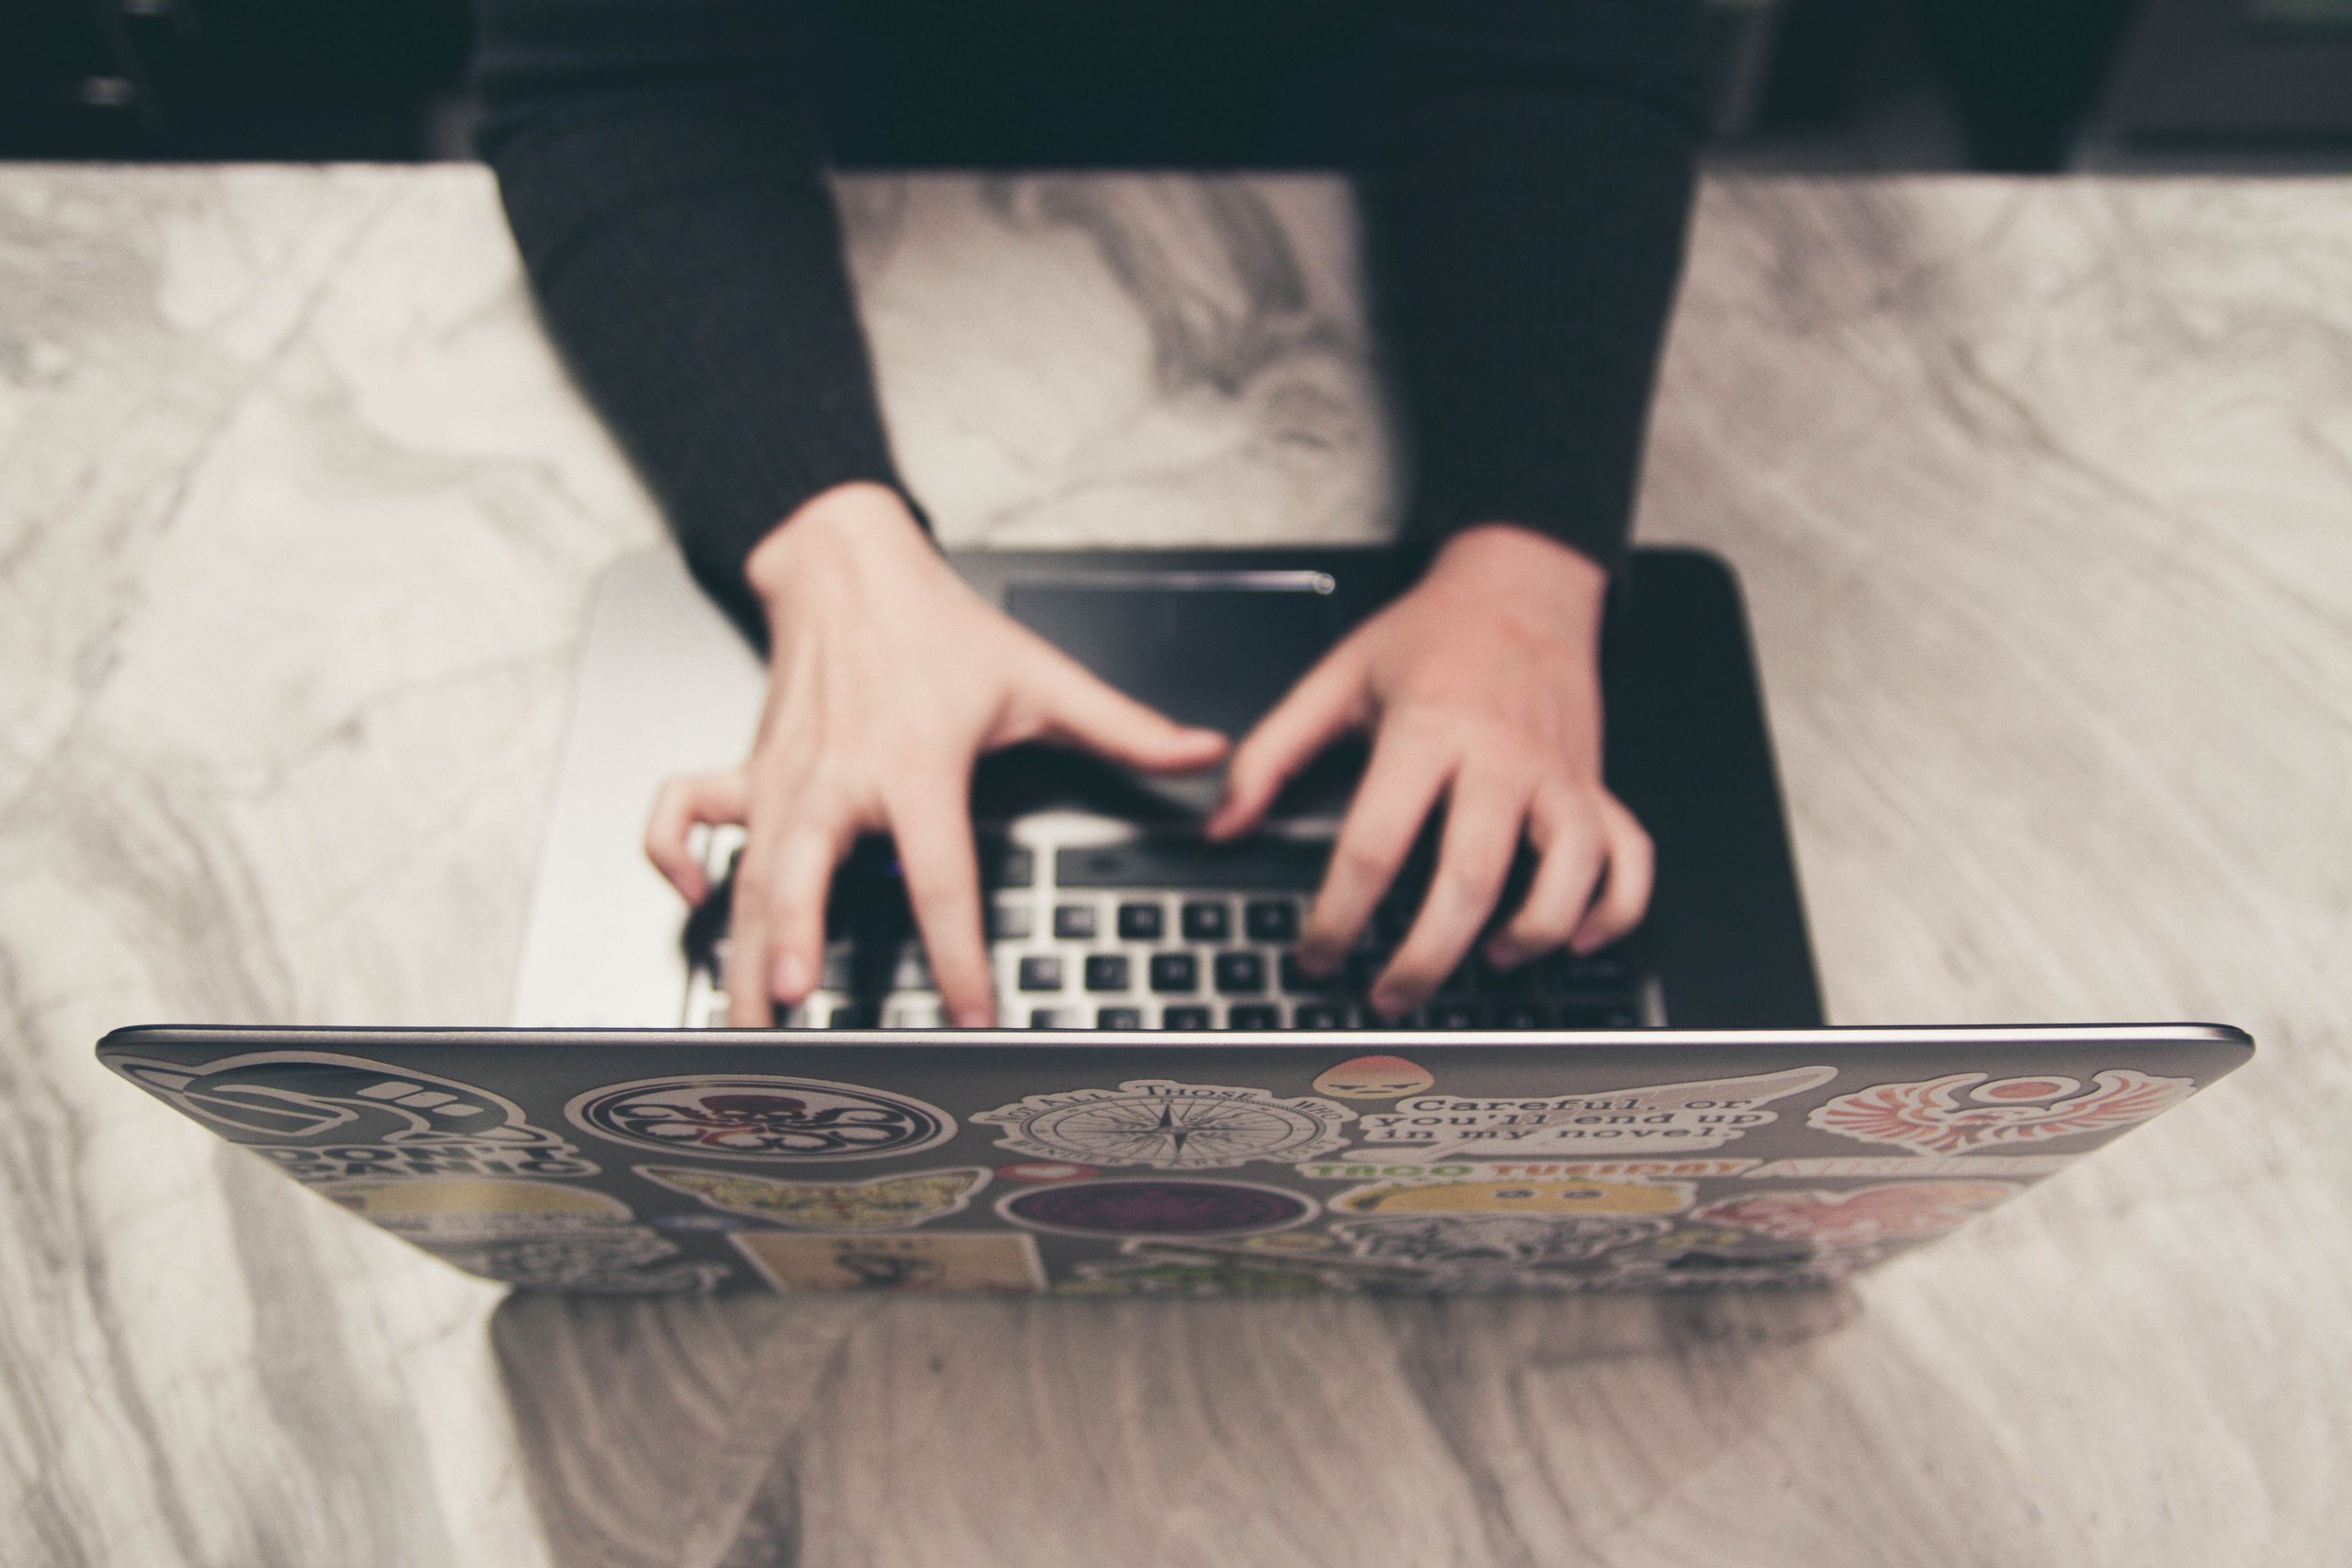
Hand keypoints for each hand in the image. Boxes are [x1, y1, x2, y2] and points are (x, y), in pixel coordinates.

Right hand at [645, 483, 1227, 1026]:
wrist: (845, 559)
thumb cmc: (936, 627)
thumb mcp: (1039, 674)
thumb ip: (1125, 727)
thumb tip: (1204, 754)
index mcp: (914, 764)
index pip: (941, 875)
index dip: (957, 951)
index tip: (969, 1012)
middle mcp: (837, 776)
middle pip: (806, 870)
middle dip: (791, 937)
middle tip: (790, 1002)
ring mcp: (781, 776)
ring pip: (745, 868)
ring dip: (735, 941)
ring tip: (737, 1015)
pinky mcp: (746, 768)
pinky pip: (684, 814)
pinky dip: (672, 854)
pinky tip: (689, 901)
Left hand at [1206, 524, 1651, 1016]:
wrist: (1522, 581)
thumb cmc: (1431, 635)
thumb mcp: (1337, 678)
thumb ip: (1273, 753)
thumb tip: (1223, 823)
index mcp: (1428, 729)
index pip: (1375, 845)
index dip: (1338, 916)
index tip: (1317, 955)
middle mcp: (1501, 757)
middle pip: (1471, 878)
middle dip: (1427, 956)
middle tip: (1391, 996)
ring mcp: (1560, 774)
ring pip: (1568, 872)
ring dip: (1531, 933)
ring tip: (1490, 963)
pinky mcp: (1598, 783)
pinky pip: (1629, 857)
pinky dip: (1614, 908)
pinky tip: (1576, 939)